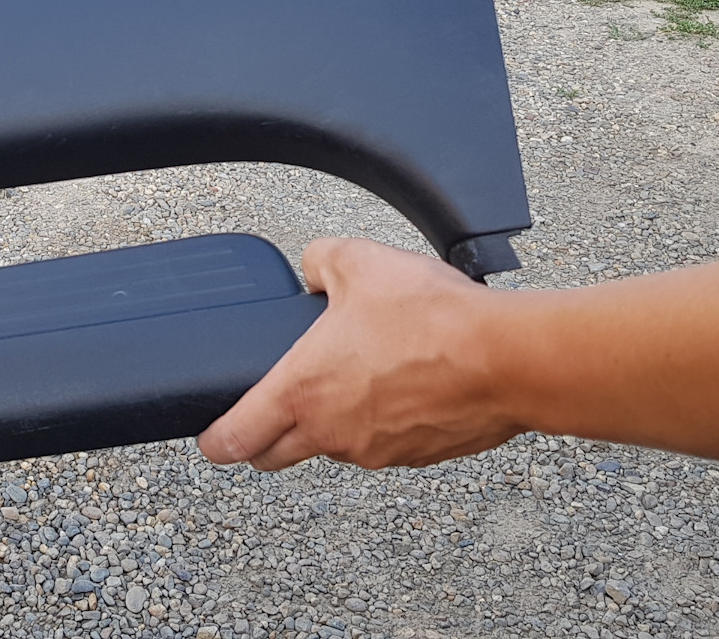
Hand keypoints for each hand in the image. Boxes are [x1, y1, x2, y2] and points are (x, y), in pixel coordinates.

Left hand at [197, 238, 519, 470]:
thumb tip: (312, 269)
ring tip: (353, 377)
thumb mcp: (359, 261)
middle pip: (274, 458)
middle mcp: (333, 434)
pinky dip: (381, 424)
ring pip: (334, 448)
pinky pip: (383, 445)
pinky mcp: (418, 456)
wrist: (507, 359)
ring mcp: (376, 451)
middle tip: (267, 414)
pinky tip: (401, 385)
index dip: (214, 440)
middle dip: (262, 442)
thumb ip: (320, 261)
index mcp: (302, 394)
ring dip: (331, 424)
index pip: (236, 439)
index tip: (210, 438)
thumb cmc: (431, 317)